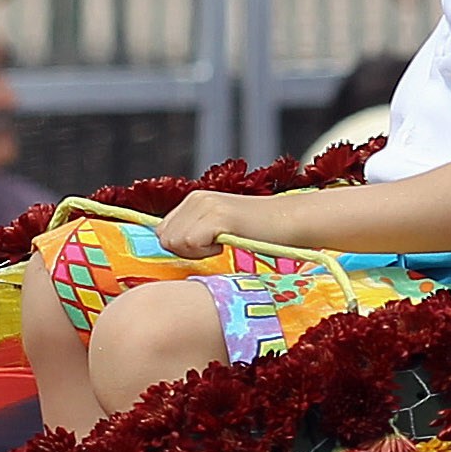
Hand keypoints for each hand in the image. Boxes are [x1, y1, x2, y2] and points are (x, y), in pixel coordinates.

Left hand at [153, 190, 270, 260]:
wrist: (288, 222)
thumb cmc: (257, 233)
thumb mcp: (218, 229)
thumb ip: (193, 233)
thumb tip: (168, 247)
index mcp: (193, 201)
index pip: (162, 232)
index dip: (180, 247)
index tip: (206, 246)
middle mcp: (195, 198)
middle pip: (165, 239)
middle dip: (186, 251)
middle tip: (215, 246)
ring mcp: (205, 205)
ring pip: (175, 242)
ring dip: (197, 252)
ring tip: (222, 243)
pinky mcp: (216, 216)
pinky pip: (191, 243)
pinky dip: (207, 252)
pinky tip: (227, 243)